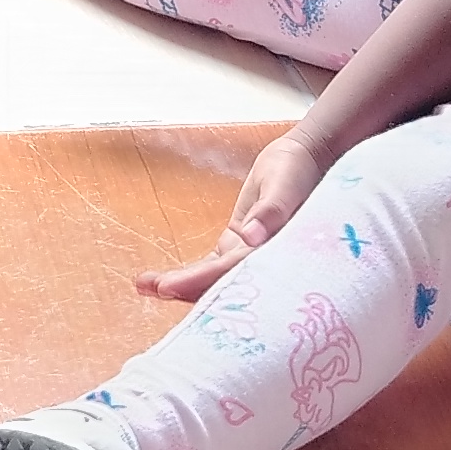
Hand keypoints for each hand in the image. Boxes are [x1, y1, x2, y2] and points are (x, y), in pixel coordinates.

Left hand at [135, 131, 330, 302]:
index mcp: (278, 254)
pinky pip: (212, 265)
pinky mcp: (240, 248)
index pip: (233, 272)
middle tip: (151, 289)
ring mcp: (250, 257)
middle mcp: (264, 263)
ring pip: (213, 278)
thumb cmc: (298, 171)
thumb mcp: (286, 186)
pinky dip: (189, 273)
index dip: (201, 281)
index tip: (169, 287)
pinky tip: (160, 281)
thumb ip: (272, 211)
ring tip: (144, 286)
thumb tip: (251, 235)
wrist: (306, 160)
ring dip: (181, 284)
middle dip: (185, 289)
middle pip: (221, 283)